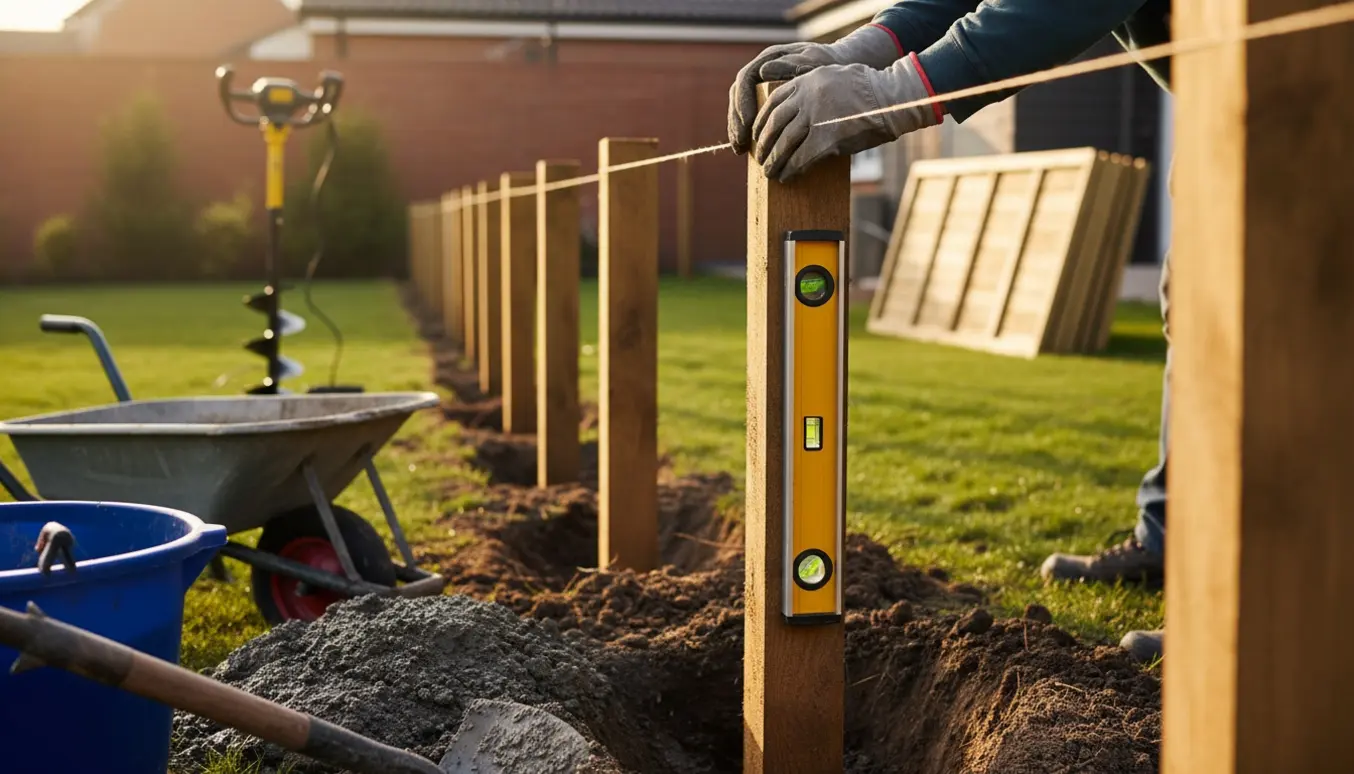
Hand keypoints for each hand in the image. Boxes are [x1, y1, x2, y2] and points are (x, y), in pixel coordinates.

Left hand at [727, 26, 901, 154]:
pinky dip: (791, 170)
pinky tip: (786, 177)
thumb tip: (796, 112)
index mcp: (807, 81)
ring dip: (773, 160)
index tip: (757, 134)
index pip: (773, 102)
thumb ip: (813, 90)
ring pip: (783, 143)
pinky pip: (800, 158)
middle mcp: (806, 97)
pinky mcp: (826, 138)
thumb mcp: (834, 78)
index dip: (761, 121)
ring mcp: (815, 118)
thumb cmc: (869, 90)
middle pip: (773, 124)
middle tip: (759, 156)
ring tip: (769, 171)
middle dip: (763, 143)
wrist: (892, 99)